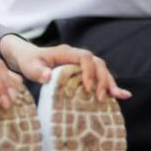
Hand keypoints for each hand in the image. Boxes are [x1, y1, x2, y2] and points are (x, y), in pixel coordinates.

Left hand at [0, 35, 130, 101]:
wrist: (28, 58)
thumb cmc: (29, 61)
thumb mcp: (29, 66)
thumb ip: (37, 71)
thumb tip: (47, 77)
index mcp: (66, 52)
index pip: (85, 57)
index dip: (89, 71)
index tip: (87, 88)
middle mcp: (77, 56)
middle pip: (98, 63)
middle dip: (102, 80)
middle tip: (100, 98)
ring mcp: (82, 64)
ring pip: (102, 70)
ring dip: (110, 83)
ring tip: (116, 98)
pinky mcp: (84, 73)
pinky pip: (100, 77)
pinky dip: (110, 86)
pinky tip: (121, 96)